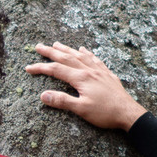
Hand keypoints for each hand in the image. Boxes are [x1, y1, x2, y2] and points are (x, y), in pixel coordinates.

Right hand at [27, 43, 146, 130]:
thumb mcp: (81, 110)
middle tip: (38, 46)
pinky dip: (86, 53)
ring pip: (79, 56)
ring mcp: (99, 71)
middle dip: (51, 52)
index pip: (56, 70)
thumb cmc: (105, 113)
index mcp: (81, 78)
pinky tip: (84, 50)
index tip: (28, 68)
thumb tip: (43, 95)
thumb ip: (62, 101)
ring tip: (57, 43)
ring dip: (67, 49)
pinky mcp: (107, 74)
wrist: (128, 113)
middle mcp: (89, 70)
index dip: (41, 68)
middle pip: (66, 58)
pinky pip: (94, 59)